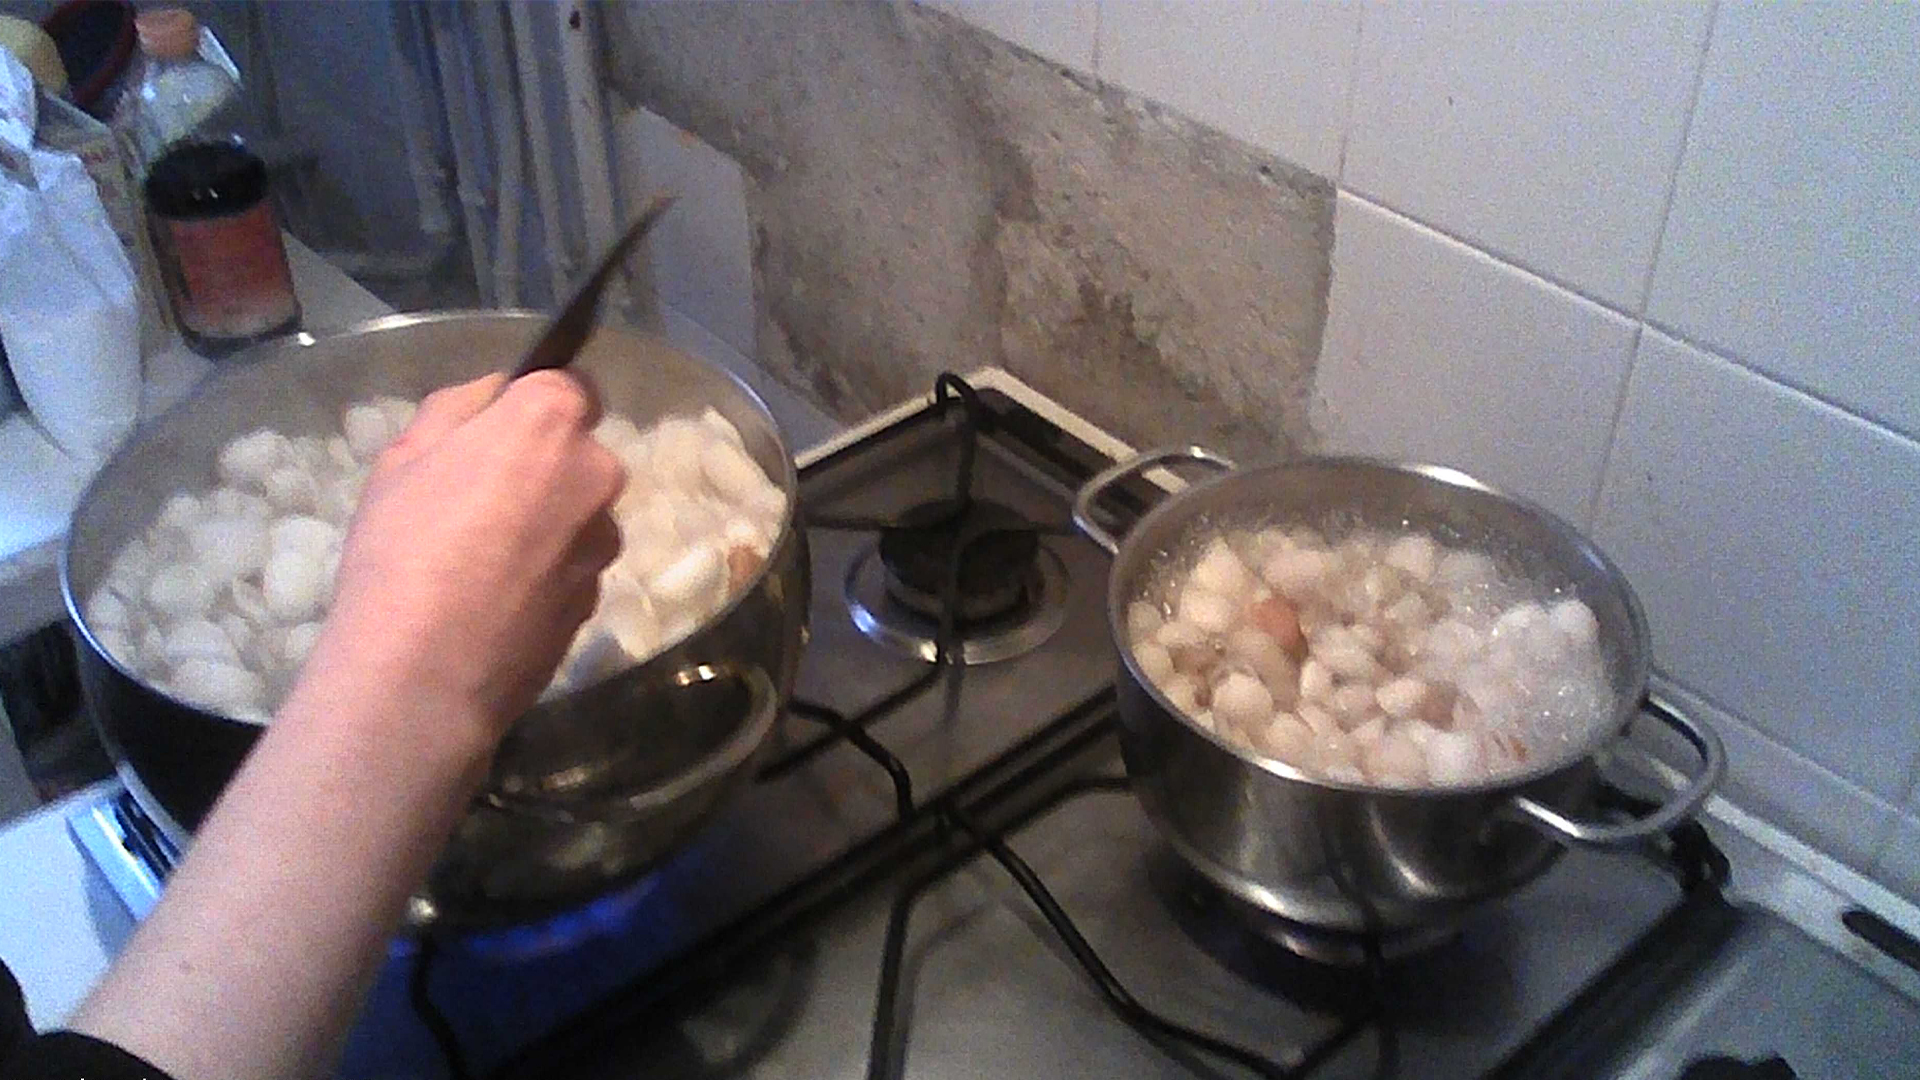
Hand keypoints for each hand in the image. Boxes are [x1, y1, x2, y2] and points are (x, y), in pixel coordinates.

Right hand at [313, 370, 624, 737]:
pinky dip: (544, 575)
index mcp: (550, 424)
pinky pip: (571, 567)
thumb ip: (458, 408)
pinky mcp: (597, 600)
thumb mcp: (403, 457)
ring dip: (545, 526)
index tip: (499, 433)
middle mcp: (596, 475)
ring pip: (577, 515)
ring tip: (480, 564)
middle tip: (473, 504)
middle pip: (578, 455)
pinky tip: (495, 602)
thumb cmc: (402, 550)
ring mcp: (603, 544)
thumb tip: (496, 393)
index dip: (535, 406)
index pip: (570, 386)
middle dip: (539, 469)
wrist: (424, 673)